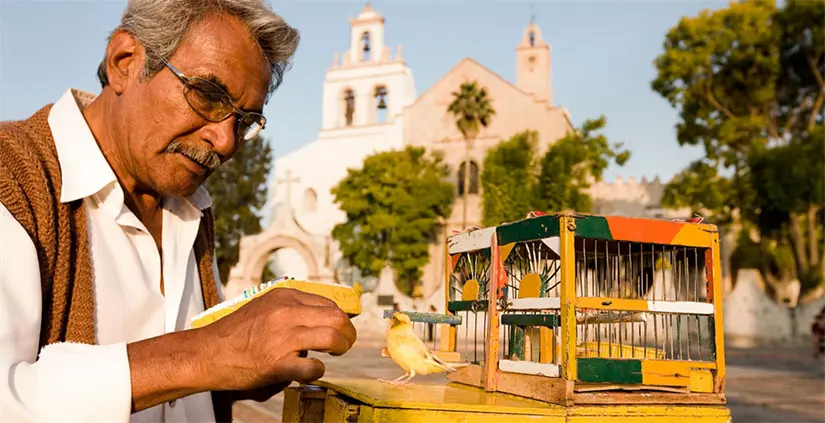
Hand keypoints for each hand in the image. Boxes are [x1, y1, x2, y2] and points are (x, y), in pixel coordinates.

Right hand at [204, 288, 356, 391]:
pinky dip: (318, 371)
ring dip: (340, 348)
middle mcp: (286, 313)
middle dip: (348, 333)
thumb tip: (320, 317)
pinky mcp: (276, 363)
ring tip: (335, 354)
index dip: (340, 318)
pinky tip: (311, 371)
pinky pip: (312, 367)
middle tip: (346, 343)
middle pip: (337, 318)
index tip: (341, 328)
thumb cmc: (235, 333)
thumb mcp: (264, 307)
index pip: (329, 303)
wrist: (207, 353)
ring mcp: (282, 337)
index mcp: (285, 297)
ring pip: (331, 338)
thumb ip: (290, 309)